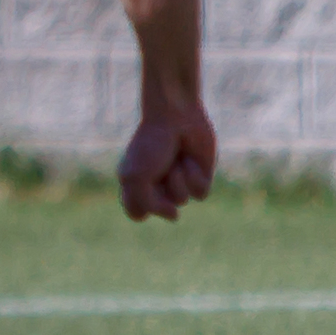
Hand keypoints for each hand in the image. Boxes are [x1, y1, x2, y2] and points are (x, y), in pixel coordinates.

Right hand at [118, 98, 216, 221]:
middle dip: (161, 190)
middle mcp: (158, 187)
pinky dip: (193, 177)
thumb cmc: (151, 145)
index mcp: (136, 186)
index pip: (138, 212)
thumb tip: (174, 216)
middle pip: (161, 209)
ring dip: (177, 180)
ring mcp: (180, 183)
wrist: (176, 118)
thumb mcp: (136, 178)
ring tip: (175, 160)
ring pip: (181, 201)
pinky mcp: (200, 177)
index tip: (139, 184)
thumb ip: (144, 205)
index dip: (140, 204)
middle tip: (158, 168)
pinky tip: (189, 161)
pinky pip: (200, 194)